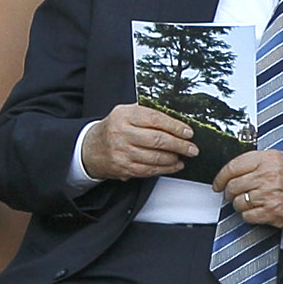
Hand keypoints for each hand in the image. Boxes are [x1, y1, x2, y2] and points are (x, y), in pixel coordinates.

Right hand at [81, 103, 197, 181]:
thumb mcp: (126, 114)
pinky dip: (165, 168)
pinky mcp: (122, 167)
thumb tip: (177, 123)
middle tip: (192, 148)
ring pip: (155, 157)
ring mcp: (121, 151)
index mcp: (123, 115)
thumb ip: (147, 115)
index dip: (175, 127)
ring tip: (183, 156)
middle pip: (157, 139)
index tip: (188, 132)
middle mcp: (121, 133)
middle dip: (179, 145)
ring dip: (173, 158)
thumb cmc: (113, 128)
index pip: (155, 119)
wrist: (90, 148)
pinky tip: (173, 165)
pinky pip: (149, 169)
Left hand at [214, 150, 282, 229]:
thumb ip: (256, 161)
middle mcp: (267, 177)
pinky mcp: (272, 213)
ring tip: (250, 200)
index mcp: (268, 160)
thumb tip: (231, 171)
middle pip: (233, 186)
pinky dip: (248, 214)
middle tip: (234, 193)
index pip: (232, 168)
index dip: (220, 177)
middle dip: (230, 191)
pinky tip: (257, 209)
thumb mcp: (279, 158)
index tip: (217, 183)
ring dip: (240, 203)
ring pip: (238, 202)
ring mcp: (269, 196)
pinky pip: (247, 216)